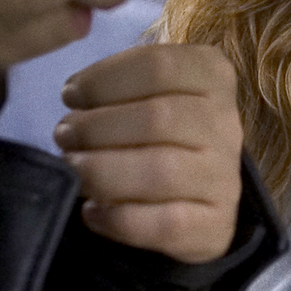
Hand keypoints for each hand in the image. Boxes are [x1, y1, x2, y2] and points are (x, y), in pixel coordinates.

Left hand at [53, 42, 241, 262]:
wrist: (199, 198)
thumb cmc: (161, 133)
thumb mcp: (150, 92)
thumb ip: (119, 85)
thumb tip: (75, 96)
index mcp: (213, 77)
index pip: (158, 66)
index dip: (104, 80)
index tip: (71, 95)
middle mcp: (226, 124)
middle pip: (158, 118)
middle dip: (96, 127)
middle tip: (64, 136)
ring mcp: (224, 177)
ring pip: (161, 172)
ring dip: (102, 171)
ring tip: (73, 168)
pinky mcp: (214, 224)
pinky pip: (163, 224)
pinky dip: (118, 218)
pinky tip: (92, 211)